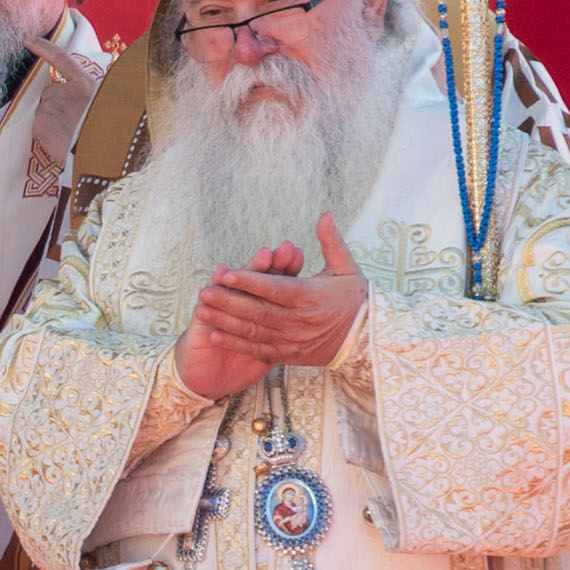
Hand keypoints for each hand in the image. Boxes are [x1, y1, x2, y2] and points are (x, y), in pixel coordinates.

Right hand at [173, 239, 295, 397]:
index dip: (286, 271)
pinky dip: (215, 286)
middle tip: (285, 249)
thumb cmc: (238, 364)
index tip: (298, 255)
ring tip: (264, 255)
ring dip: (250, 270)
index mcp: (256, 310)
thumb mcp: (269, 350)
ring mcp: (219, 310)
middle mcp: (238, 305)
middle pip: (257, 280)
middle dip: (272, 264)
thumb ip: (284, 332)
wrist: (206, 380)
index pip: (274, 286)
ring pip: (236, 286)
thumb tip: (312, 319)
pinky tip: (222, 271)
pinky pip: (211, 303)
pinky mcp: (202, 321)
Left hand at [194, 213, 367, 370]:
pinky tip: (215, 336)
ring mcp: (292, 340)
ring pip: (254, 331)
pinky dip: (236, 344)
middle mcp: (298, 320)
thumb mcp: (347, 268)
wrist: (368, 339)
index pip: (275, 288)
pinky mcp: (288, 354)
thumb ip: (331, 242)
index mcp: (310, 297)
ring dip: (225, 322)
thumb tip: (326, 215)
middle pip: (257, 311)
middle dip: (228, 302)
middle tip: (204, 292)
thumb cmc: (356, 299)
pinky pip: (258, 350)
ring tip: (201, 312)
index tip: (227, 273)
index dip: (250, 281)